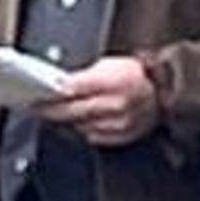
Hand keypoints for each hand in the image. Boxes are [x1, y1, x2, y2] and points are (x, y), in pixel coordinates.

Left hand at [39, 55, 159, 147]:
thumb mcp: (108, 64)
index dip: (52, 94)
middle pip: (74, 111)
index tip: (37, 95)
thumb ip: (84, 77)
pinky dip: (84, 129)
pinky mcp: (122, 136)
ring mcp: (119, 123)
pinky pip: (94, 136)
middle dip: (52, 110)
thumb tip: (61, 86)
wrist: (162, 92)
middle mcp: (116, 104)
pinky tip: (77, 122)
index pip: (74, 90)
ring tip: (55, 114)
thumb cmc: (136, 75)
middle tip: (37, 108)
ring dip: (67, 120)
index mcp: (113, 80)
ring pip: (81, 126)